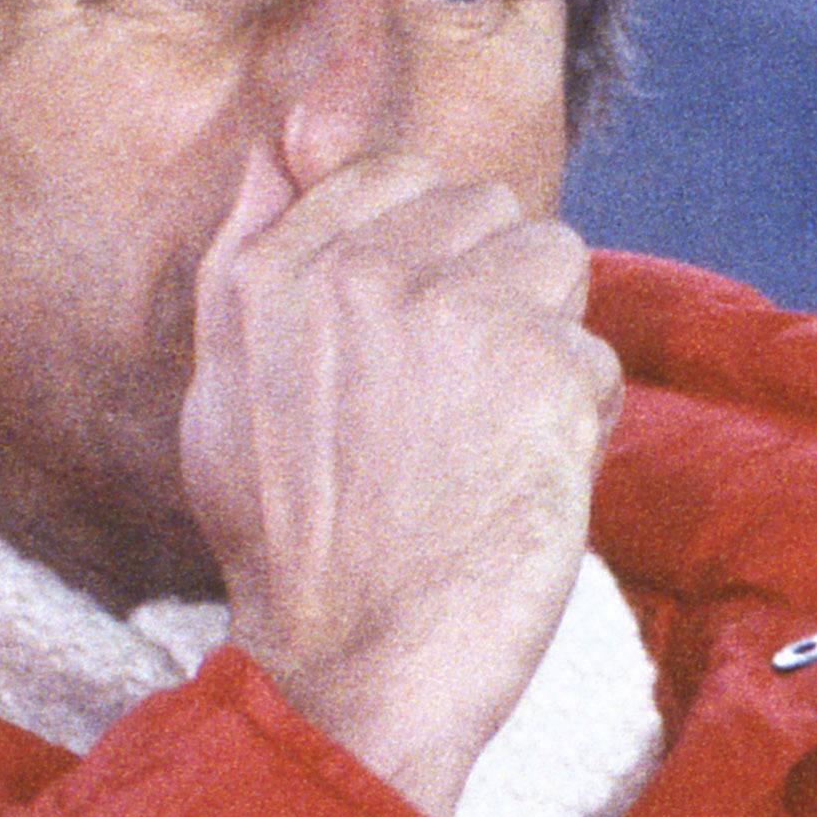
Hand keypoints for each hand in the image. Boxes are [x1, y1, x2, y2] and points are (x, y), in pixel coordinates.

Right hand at [179, 148, 618, 816]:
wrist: (355, 668)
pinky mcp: (542, 365)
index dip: (426, 250)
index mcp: (271, 273)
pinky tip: (520, 486)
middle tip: (450, 403)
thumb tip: (280, 148)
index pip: (393, 173)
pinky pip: (596, 355)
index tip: (415, 340)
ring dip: (543, 341)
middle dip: (489, 288)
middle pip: (484, 207)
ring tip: (488, 435)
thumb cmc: (292, 547)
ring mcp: (454, 312)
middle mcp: (357, 272)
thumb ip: (248, 255)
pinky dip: (577, 425)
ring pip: (554, 261)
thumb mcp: (220, 391)